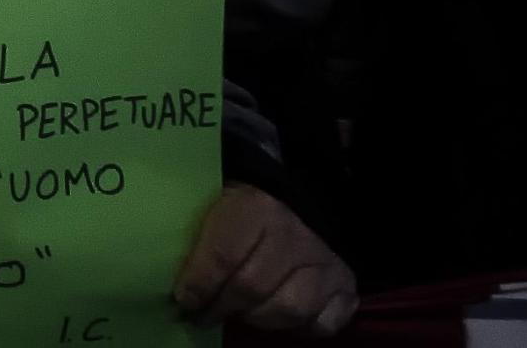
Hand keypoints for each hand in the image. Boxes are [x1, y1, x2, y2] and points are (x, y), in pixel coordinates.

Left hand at [171, 183, 356, 334]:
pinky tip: (280, 316)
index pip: (223, 256)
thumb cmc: (247, 207)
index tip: (185, 300)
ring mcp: (326, 263)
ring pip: (290, 310)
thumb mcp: (219, 205)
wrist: (299, 198)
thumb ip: (201, 237)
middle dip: (222, 308)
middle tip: (204, 315)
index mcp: (258, 209)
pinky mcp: (346, 285)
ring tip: (240, 314)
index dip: (200, 285)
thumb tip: (180, 283)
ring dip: (258, 319)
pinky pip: (324, 322)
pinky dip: (301, 328)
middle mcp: (296, 236)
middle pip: (253, 288)